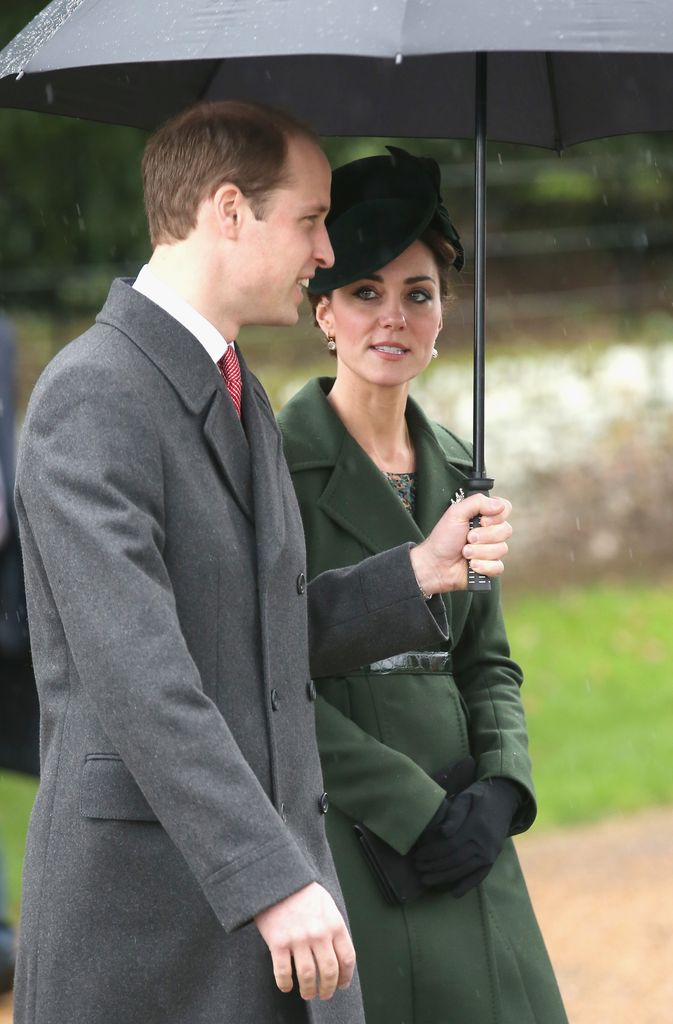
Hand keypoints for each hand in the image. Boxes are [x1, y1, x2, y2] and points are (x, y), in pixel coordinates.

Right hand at [254, 881, 355, 1000]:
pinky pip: (283, 972)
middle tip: (324, 995)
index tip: (342, 984)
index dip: (345, 976)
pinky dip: (285, 984)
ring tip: (308, 994)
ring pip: (308, 976)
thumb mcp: (327, 904)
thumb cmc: (303, 891)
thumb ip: (334, 927)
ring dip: (309, 990)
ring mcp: (298, 939)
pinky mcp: (278, 942)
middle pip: (329, 971)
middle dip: (328, 988)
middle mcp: (319, 934)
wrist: (278, 878)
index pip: (347, 958)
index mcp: (334, 924)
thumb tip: (338, 952)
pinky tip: (287, 986)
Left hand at [409, 494, 511, 595]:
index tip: (482, 520)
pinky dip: (483, 566)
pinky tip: (472, 565)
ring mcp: (491, 550)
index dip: (496, 516)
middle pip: (506, 530)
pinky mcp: (490, 567)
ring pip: (502, 549)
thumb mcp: (456, 513)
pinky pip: (498, 566)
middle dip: (484, 536)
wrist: (435, 564)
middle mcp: (490, 532)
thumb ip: (477, 502)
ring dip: (479, 552)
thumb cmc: (443, 538)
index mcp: (484, 516)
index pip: (505, 509)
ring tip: (465, 552)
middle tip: (468, 538)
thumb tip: (499, 505)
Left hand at [413, 778, 520, 896]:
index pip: (450, 845)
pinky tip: (454, 893)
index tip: (418, 856)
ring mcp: (490, 853)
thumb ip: (455, 813)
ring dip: (444, 878)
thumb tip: (442, 832)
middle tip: (417, 869)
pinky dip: (468, 885)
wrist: (505, 800)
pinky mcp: (493, 859)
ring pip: (465, 870)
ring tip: (427, 880)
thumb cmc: (480, 796)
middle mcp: (485, 843)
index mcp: (476, 826)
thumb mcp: (466, 797)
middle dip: (434, 867)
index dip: (432, 853)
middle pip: (455, 860)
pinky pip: (480, 875)